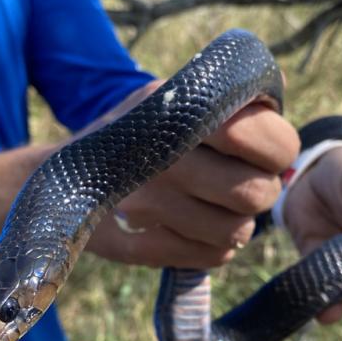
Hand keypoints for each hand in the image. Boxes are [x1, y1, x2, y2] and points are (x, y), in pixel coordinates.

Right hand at [86, 81, 300, 267]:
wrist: (64, 175)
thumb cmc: (137, 131)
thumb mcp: (173, 94)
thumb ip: (226, 91)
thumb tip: (277, 84)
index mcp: (180, 110)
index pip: (264, 138)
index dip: (276, 149)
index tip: (262, 152)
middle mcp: (163, 156)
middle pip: (256, 193)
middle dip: (261, 190)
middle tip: (244, 181)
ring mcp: (148, 205)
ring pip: (238, 231)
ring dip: (237, 221)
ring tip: (218, 205)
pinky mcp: (140, 247)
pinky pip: (212, 256)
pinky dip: (214, 244)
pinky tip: (196, 225)